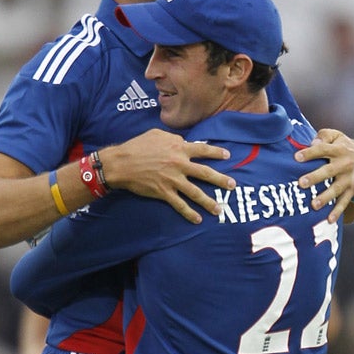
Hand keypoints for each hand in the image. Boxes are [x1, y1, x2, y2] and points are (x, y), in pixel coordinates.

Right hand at [100, 128, 234, 223]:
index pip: (203, 150)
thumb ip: (173, 138)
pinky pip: (179, 205)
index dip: (216, 153)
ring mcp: (172, 180)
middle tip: (232, 186)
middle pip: (205, 173)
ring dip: (209, 201)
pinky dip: (189, 213)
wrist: (121, 163)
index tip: (228, 156)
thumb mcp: (157, 134)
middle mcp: (179, 164)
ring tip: (219, 209)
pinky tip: (197, 219)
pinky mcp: (164, 192)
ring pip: (196, 192)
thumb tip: (184, 141)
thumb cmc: (137, 146)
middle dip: (221, 180)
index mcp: (179, 148)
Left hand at [296, 128, 353, 222]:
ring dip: (325, 197)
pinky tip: (329, 220)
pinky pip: (345, 201)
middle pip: (328, 171)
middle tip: (301, 183)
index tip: (296, 157)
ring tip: (314, 205)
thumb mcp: (337, 136)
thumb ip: (324, 135)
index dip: (310, 153)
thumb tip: (313, 142)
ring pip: (336, 188)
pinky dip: (338, 211)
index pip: (322, 149)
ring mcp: (350, 178)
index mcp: (338, 149)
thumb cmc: (345, 146)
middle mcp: (344, 164)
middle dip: (315, 177)